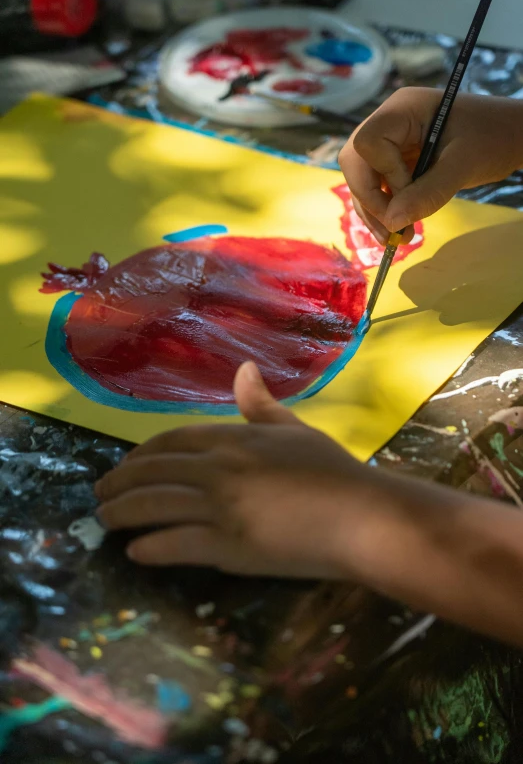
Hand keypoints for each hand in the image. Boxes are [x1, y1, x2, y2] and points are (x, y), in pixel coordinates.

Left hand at [95, 365, 522, 647]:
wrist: (362, 517)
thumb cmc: (334, 472)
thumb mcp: (296, 430)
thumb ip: (262, 406)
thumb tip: (242, 371)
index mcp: (234, 438)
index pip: (170, 441)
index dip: (140, 454)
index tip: (124, 466)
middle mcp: (219, 468)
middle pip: (152, 471)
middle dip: (119, 483)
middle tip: (100, 495)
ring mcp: (221, 508)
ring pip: (154, 507)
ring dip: (122, 514)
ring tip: (105, 521)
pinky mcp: (229, 547)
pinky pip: (176, 545)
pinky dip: (151, 548)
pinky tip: (136, 552)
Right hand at [339, 88, 522, 244]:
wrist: (509, 136)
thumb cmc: (493, 138)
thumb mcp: (463, 165)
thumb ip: (428, 193)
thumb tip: (392, 222)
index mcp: (402, 110)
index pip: (367, 143)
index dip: (382, 173)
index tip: (409, 191)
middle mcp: (388, 123)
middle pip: (355, 163)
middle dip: (370, 200)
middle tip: (393, 230)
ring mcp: (389, 143)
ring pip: (362, 180)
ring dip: (374, 213)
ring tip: (395, 240)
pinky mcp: (395, 162)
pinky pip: (377, 188)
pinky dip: (384, 211)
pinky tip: (398, 230)